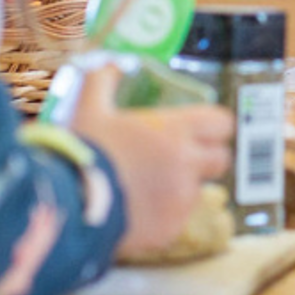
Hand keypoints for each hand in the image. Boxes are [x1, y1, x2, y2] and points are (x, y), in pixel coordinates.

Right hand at [72, 65, 235, 257]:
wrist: (71, 205)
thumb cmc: (83, 151)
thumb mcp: (89, 109)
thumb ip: (102, 81)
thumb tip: (110, 64)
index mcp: (175, 131)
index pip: (223, 123)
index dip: (215, 126)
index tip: (201, 130)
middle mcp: (187, 164)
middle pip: (221, 159)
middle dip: (206, 158)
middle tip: (179, 158)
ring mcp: (182, 199)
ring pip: (197, 190)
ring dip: (180, 187)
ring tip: (145, 186)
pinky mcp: (171, 229)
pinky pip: (176, 218)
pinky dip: (162, 214)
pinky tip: (135, 209)